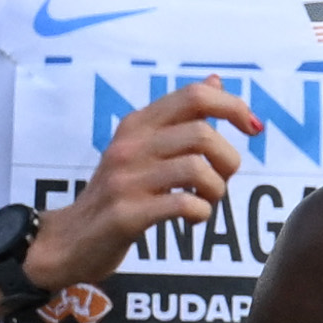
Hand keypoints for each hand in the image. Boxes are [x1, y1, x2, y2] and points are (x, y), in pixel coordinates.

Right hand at [38, 80, 258, 287]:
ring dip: (216, 190)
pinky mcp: (126, 214)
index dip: (233, 107)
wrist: (69, 240)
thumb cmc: (115, 194)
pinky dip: (200, 212)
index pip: (195, 96)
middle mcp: (130, 145)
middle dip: (228, 160)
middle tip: (221, 180)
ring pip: (197, 169)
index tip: (253, 128)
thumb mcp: (140, 147)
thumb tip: (216, 82)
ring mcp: (126, 179)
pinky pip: (184, 204)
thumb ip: (177, 117)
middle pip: (203, 134)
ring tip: (205, 201)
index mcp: (137, 124)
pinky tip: (191, 218)